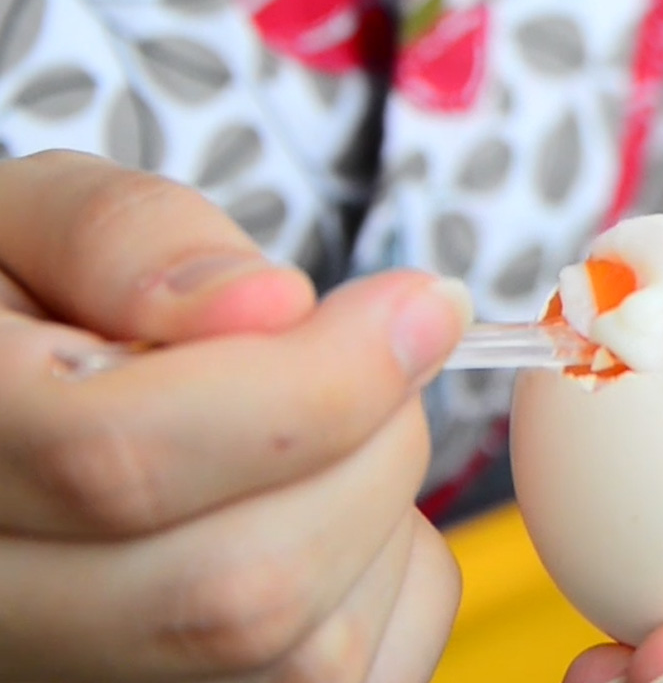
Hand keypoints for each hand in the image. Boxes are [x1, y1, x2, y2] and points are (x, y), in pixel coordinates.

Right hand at [0, 151, 469, 682]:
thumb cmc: (10, 311)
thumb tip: (272, 304)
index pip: (127, 462)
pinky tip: (326, 506)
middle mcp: (0, 615)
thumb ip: (128, 239)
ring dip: (384, 516)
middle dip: (368, 448)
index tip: (420, 304)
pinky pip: (360, 679)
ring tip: (324, 428)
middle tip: (377, 353)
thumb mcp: (24, 224)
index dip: (313, 381)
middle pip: (238, 589)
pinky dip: (393, 583)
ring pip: (310, 656)